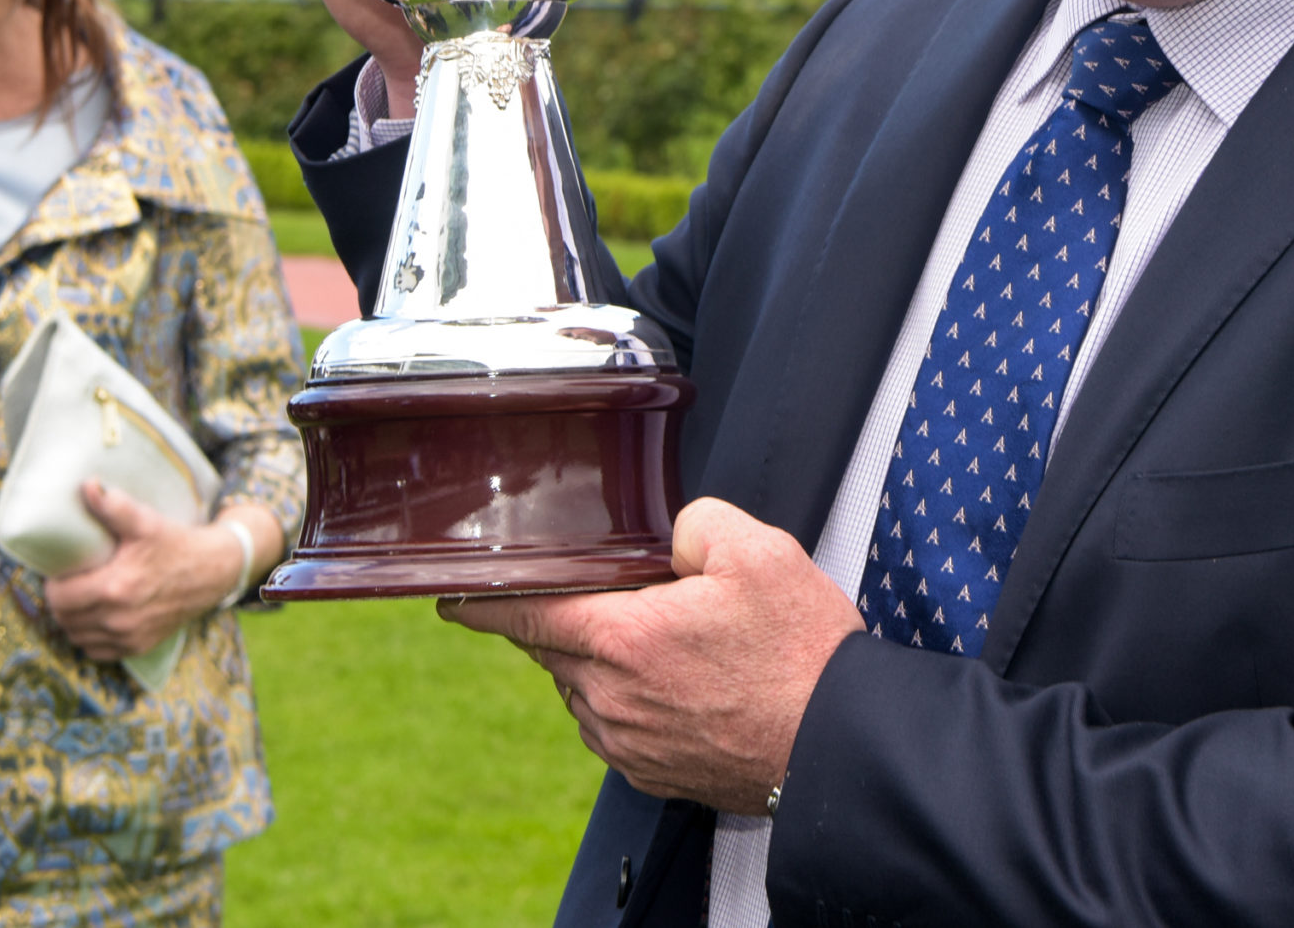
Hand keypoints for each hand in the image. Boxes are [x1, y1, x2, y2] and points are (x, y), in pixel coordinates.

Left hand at [44, 481, 253, 659]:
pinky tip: (97, 619)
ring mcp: (129, 636)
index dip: (54, 584)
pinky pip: (98, 651)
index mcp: (116, 587)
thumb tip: (87, 485)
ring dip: (73, 621)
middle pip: (64, 618)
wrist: (215, 571)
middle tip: (69, 584)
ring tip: (80, 601)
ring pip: (78, 636)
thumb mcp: (146, 522)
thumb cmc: (177, 543)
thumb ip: (114, 506)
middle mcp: (119, 618)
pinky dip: (91, 638)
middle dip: (61, 602)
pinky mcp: (139, 646)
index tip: (61, 572)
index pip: (59, 596)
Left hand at [439, 498, 861, 813]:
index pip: (525, 616)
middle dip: (570, 619)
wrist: (837, 744)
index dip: (484, 602)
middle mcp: (611, 699)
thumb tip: (672, 535)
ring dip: (604, 662)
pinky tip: (682, 684)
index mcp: (623, 639)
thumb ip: (696, 521)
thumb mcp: (759, 552)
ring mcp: (628, 743)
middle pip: (555, 651)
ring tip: (668, 642)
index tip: (456, 598)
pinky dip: (630, 701)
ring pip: (585, 690)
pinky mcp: (652, 773)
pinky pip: (615, 726)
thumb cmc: (801, 655)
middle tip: (616, 595)